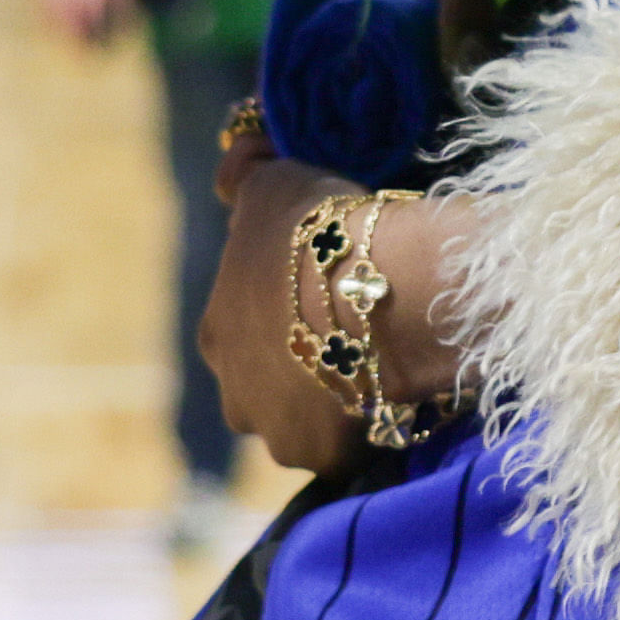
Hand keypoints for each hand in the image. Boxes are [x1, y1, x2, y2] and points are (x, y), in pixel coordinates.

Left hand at [199, 154, 368, 478]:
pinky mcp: (329, 461)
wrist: (378, 289)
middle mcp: (235, 394)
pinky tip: (404, 395)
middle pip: (268, 389)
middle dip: (302, 372)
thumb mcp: (273, 184)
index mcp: (216, 332)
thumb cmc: (317, 233)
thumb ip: (244, 177)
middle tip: (356, 337)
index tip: (324, 295)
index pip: (241, 330)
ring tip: (386, 368)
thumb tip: (234, 158)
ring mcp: (281, 434)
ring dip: (336, 405)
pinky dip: (374, 427)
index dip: (282, 313)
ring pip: (308, 424)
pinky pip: (353, 448)